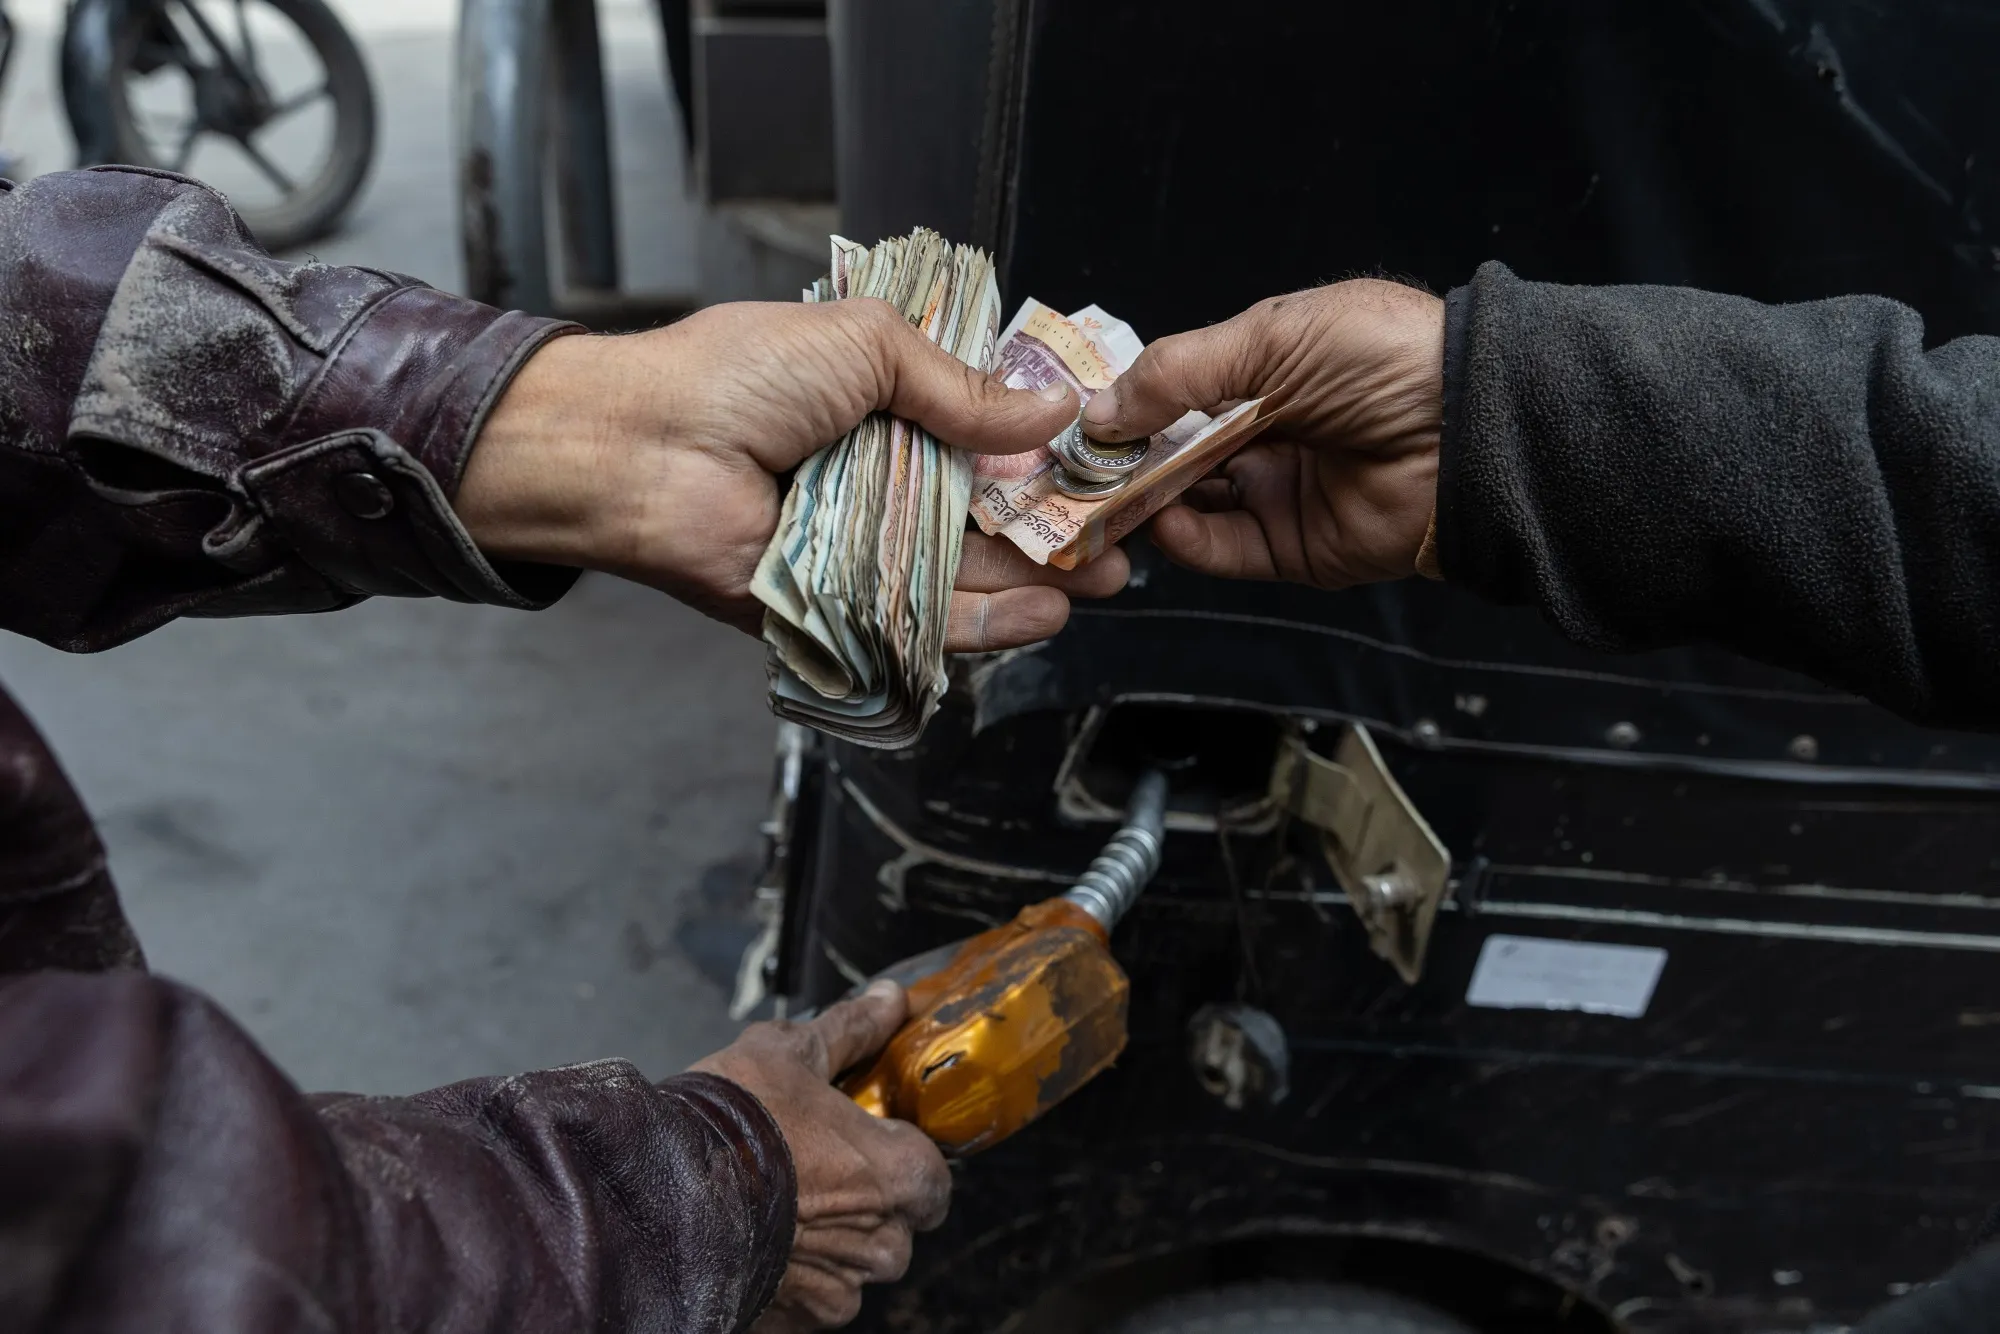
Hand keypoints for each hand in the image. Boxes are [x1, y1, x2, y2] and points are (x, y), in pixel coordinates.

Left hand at [457, 300, 1128, 648]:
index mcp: (881, 413)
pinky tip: (1041, 612)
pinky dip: (984, 624)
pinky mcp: (840, 611)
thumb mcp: (865, 347)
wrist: (642, 450)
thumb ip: (962, 389)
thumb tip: (1053, 412)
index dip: (1043, 462)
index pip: (981, 443)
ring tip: (1099, 578)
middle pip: (986, 519)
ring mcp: (861, 552)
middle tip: (1119, 539)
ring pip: (965, 577)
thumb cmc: (737, 378)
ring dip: (1035, 581)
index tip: (1102, 471)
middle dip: (1056, 532)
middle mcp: (878, 484)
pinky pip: (920, 625)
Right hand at [691, 981, 948, 1331]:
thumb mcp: (790, 1053)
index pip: (933, 1176)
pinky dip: (798, 1274)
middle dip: (866, 1201)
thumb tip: (888, 999)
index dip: (901, 1157)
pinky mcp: (801, 1319)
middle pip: (898, 1224)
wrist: (659, 1196)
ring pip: (857, 1263)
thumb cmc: (732, 1124)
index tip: (866, 1143)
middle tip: (816, 1170)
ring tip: (781, 1205)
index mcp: (902, 1175)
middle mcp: (885, 1241)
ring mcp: (843, 1287)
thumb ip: (852, 1029)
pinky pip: (818, 1296)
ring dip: (833, 1240)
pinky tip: (762, 1238)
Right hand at [1080, 279, 1444, 588]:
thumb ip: (1179, 372)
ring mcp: (1274, 491)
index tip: (1070, 422)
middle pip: (1170, 455)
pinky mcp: (1290, 547)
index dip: (1124, 408)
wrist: (1468, 426)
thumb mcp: (1271, 338)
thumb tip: (1100, 410)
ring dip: (1143, 503)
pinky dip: (1186, 540)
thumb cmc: (1377, 358)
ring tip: (1099, 501)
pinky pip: (1223, 549)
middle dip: (1122, 463)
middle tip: (1069, 472)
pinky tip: (1161, 523)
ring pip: (1186, 505)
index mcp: (1260, 371)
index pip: (1172, 394)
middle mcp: (1261, 433)